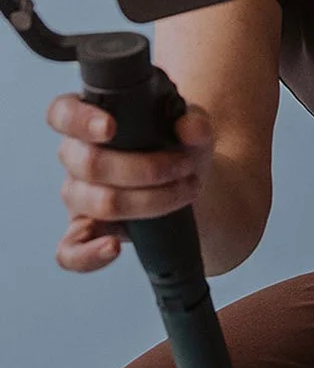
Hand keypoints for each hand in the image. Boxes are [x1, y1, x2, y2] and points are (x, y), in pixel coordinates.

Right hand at [45, 92, 214, 273]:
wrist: (189, 181)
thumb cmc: (180, 145)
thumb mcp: (193, 127)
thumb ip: (195, 121)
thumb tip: (189, 127)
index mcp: (91, 120)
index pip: (63, 114)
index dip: (81, 121)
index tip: (111, 128)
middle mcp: (76, 156)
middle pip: (90, 164)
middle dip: (147, 168)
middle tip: (185, 165)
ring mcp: (77, 195)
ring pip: (99, 203)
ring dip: (150, 200)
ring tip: (185, 191)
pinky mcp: (83, 231)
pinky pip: (70, 251)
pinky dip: (89, 254)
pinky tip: (114, 246)